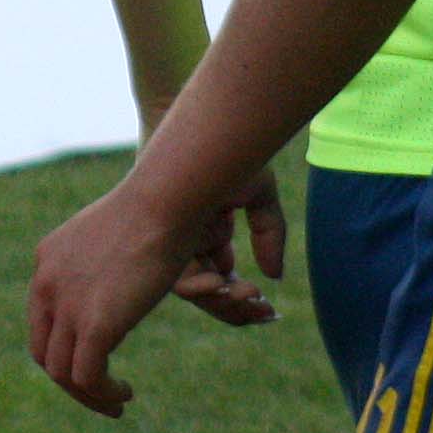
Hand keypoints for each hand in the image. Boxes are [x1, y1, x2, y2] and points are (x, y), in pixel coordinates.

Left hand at [30, 171, 207, 415]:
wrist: (164, 201)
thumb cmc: (156, 210)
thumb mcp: (115, 235)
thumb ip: (104, 264)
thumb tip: (120, 285)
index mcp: (48, 259)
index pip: (43, 320)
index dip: (66, 347)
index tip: (94, 361)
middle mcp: (47, 282)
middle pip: (44, 351)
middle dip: (70, 379)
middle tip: (101, 393)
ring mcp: (67, 304)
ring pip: (61, 372)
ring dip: (89, 395)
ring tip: (116, 402)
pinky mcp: (94, 324)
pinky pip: (86, 378)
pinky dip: (102, 395)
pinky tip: (124, 395)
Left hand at [164, 158, 284, 328]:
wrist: (193, 123)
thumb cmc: (223, 151)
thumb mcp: (256, 191)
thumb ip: (268, 231)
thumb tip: (274, 277)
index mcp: (209, 237)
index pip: (224, 283)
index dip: (245, 302)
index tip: (269, 309)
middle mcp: (187, 243)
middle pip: (208, 294)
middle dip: (236, 308)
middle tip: (262, 307)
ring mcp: (171, 240)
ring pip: (192, 290)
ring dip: (222, 299)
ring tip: (248, 292)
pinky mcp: (158, 238)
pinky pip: (176, 277)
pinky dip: (202, 286)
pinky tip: (226, 280)